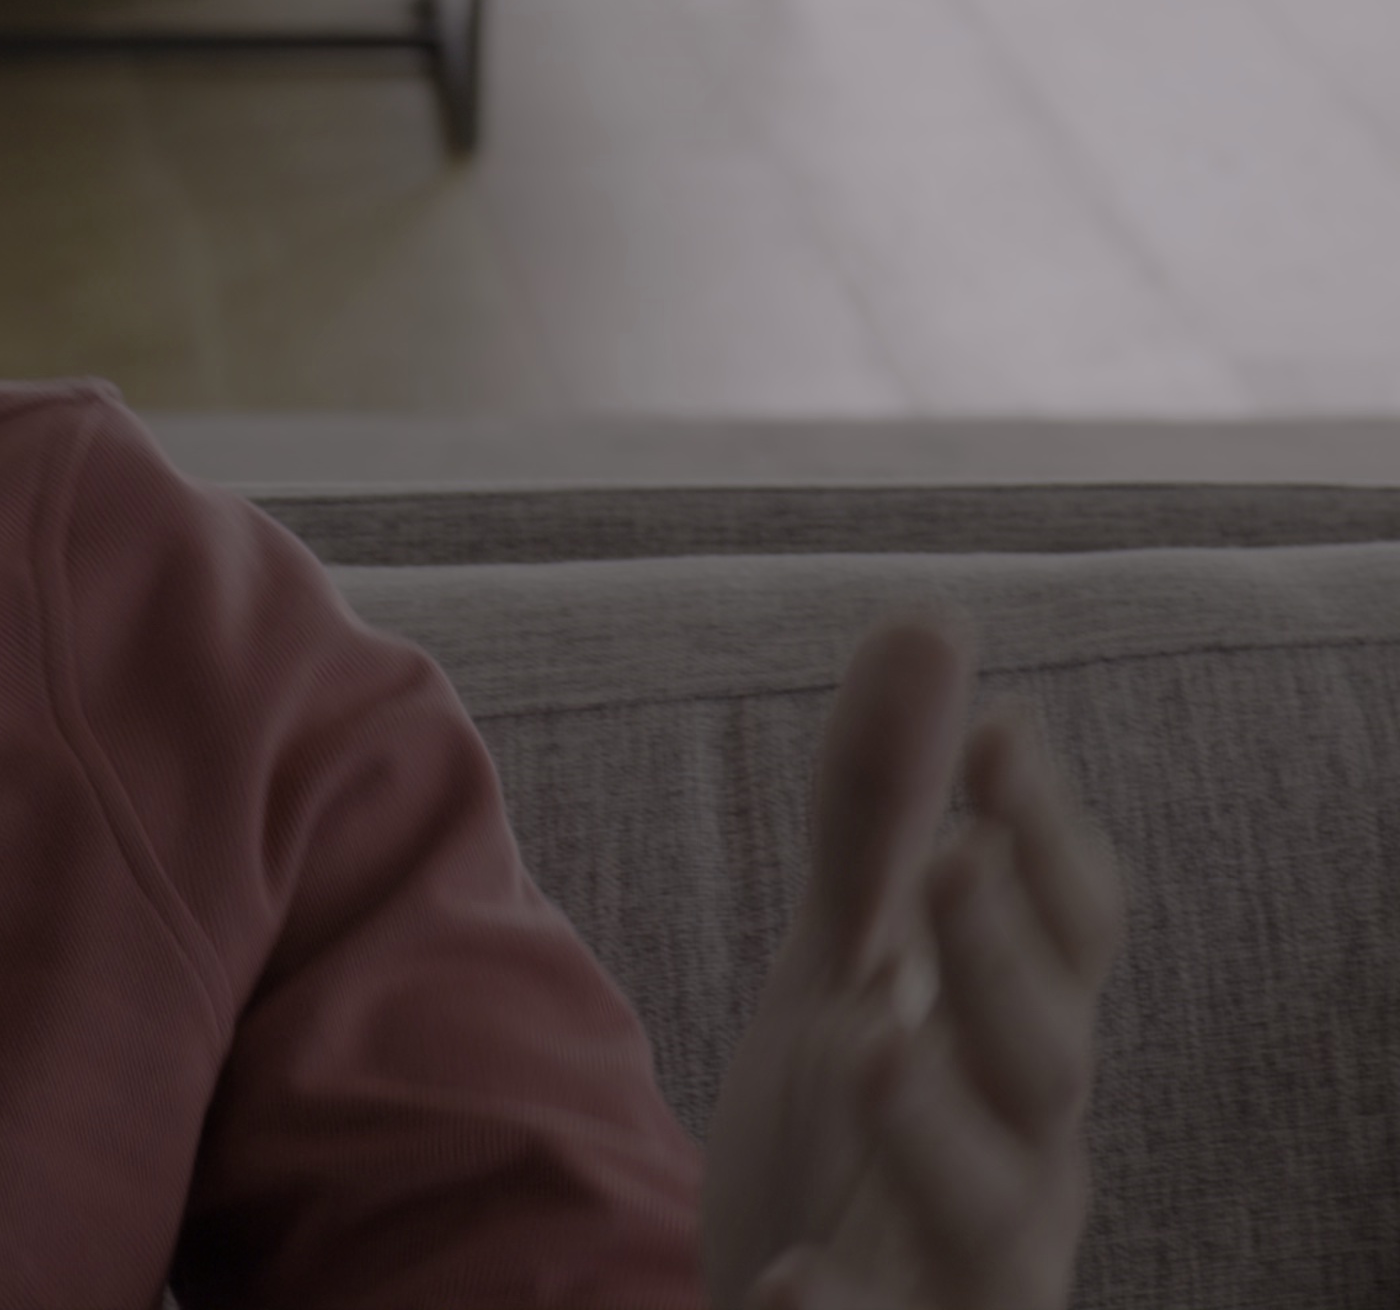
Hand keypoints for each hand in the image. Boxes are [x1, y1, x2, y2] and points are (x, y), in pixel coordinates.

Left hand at [699, 617, 1125, 1309]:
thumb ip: (878, 815)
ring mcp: (965, 1266)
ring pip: (994, 1211)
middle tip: (950, 860)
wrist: (806, 1309)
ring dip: (941, 1131)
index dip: (1044, 837)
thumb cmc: (857, 1127)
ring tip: (873, 1044)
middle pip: (1047, 1061)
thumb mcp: (848, 963)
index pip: (1068, 934)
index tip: (999, 731)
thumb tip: (933, 617)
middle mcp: (1020, 1156)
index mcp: (1008, 1047)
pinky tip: (790, 1286)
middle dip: (1006, 962)